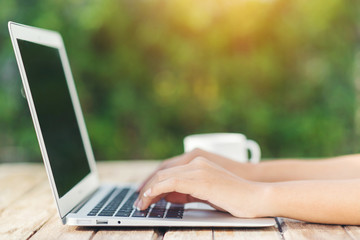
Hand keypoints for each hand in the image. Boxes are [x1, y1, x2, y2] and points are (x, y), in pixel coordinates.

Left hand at [134, 157, 268, 217]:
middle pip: (163, 171)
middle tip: (137, 202)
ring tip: (140, 204)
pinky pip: (171, 182)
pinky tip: (149, 198)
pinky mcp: (200, 179)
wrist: (257, 197)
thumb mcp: (206, 193)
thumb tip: (167, 195)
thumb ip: (187, 191)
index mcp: (198, 162)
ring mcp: (199, 169)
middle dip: (146, 187)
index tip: (142, 193)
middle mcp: (196, 162)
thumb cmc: (234, 198)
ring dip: (148, 190)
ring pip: (164, 176)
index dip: (152, 181)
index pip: (168, 169)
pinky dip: (156, 190)